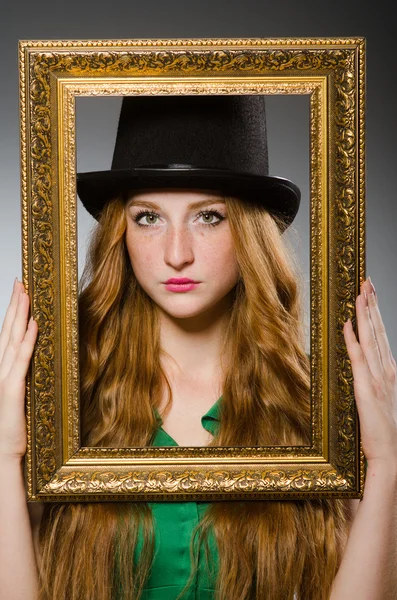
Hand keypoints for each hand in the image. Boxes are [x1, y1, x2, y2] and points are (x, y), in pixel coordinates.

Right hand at [0, 279, 37, 459]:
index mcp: (1, 369)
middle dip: (14, 304)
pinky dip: (27, 340)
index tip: (19, 292)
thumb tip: (35, 355)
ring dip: (19, 315)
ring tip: (26, 293)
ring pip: (12, 339)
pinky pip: (21, 359)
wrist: (4, 452)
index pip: (6, 334)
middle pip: (7, 330)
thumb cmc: (13, 426)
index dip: (12, 312)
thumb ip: (22, 375)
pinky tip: (33, 324)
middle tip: (20, 281)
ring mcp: (3, 378)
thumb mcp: (19, 395)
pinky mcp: (11, 389)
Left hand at [343, 277, 396, 466]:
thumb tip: (365, 369)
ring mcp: (377, 378)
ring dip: (365, 314)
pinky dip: (353, 338)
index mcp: (391, 374)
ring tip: (361, 292)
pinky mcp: (366, 388)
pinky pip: (359, 357)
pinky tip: (348, 323)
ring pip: (371, 338)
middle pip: (378, 331)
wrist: (391, 458)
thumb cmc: (386, 436)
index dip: (376, 315)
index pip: (382, 337)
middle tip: (366, 282)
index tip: (370, 296)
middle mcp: (387, 372)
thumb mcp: (382, 404)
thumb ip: (375, 385)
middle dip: (372, 305)